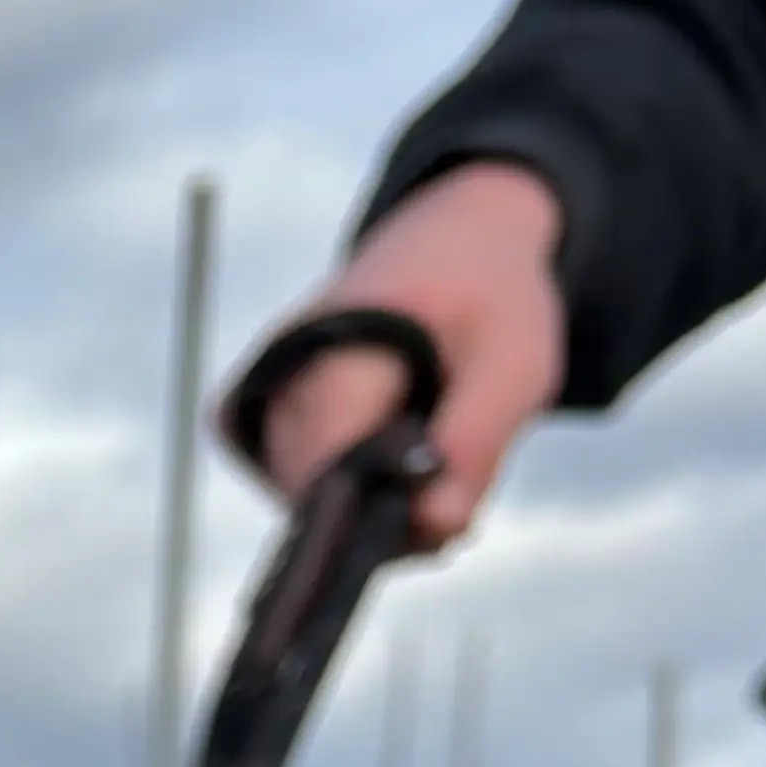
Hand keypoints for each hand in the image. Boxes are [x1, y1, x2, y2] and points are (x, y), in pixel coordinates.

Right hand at [239, 160, 566, 544]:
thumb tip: (434, 528)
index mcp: (336, 340)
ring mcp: (256, 387)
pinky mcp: (250, 409)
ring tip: (427, 462)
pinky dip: (338, 487)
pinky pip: (286, 478)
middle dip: (382, 518)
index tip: (444, 514)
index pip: (326, 466)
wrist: (455, 238)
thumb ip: (476, 446)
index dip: (382, 514)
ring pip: (296, 494)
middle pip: (307, 491)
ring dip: (366, 506)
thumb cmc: (489, 297)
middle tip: (452, 492)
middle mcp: (277, 367)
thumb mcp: (515, 364)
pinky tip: (382, 456)